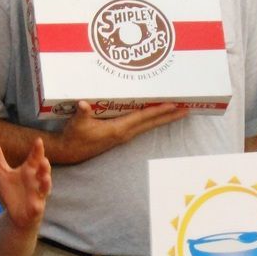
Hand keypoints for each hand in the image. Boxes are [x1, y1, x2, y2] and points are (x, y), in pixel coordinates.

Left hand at [0, 134, 50, 228]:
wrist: (16, 214)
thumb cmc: (12, 191)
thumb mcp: (2, 172)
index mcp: (30, 170)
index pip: (35, 158)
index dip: (38, 150)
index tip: (38, 141)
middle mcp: (36, 180)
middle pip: (43, 171)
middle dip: (45, 165)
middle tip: (43, 159)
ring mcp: (38, 194)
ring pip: (45, 187)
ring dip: (46, 182)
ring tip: (45, 176)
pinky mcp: (36, 208)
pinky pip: (38, 206)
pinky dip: (38, 204)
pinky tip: (36, 203)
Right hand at [56, 100, 186, 162]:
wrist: (69, 151)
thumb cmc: (74, 136)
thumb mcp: (77, 123)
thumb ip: (82, 113)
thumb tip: (83, 104)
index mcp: (118, 129)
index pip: (143, 118)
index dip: (159, 111)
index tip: (173, 105)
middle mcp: (125, 133)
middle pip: (151, 123)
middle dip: (169, 116)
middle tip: (186, 109)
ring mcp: (123, 135)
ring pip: (148, 125)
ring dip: (162, 118)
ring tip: (177, 111)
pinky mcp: (120, 135)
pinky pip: (141, 126)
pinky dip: (151, 120)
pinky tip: (156, 116)